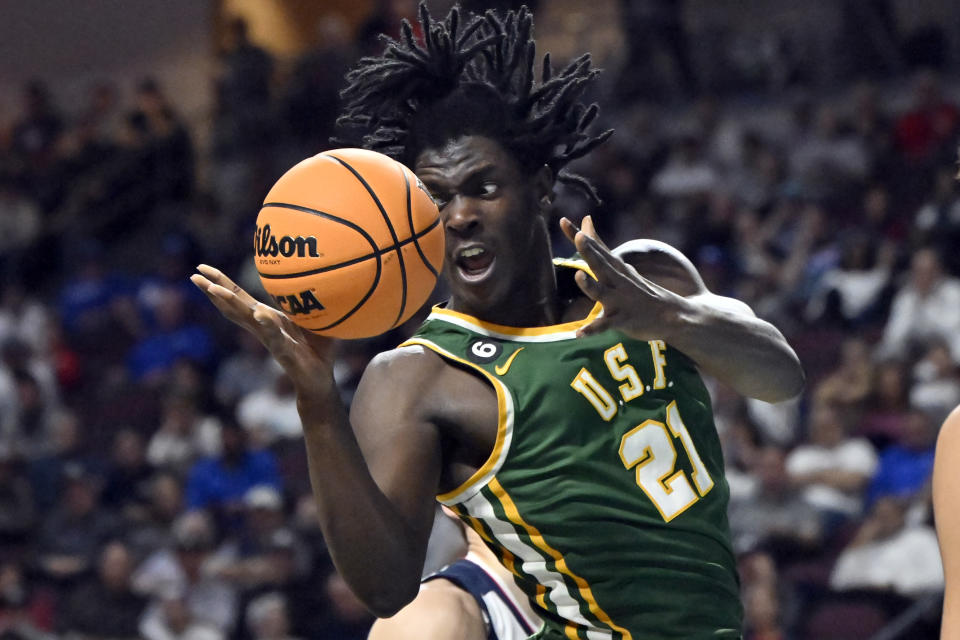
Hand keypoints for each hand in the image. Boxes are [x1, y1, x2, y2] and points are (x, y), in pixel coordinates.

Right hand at [190, 265, 335, 391]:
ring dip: (230, 303)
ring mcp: (271, 339)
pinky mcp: (285, 351)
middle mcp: (262, 328)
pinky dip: (267, 324)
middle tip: (194, 274)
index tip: (202, 268)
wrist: (318, 380)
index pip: (239, 298)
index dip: (221, 283)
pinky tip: (260, 313)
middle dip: (213, 290)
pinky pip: (275, 336)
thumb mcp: (307, 319)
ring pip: (247, 318)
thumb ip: (302, 301)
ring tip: (213, 288)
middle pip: (233, 306)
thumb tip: (308, 277)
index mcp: (266, 318)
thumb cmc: (314, 348)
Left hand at [559, 216, 686, 339]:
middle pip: (601, 263)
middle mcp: (618, 281)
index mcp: (616, 269)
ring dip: (589, 285)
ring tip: (578, 275)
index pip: (597, 248)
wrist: (673, 315)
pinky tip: (579, 333)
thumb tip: (587, 219)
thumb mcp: (621, 267)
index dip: (580, 235)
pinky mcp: (624, 320)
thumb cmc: (639, 290)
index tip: (563, 220)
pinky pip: (605, 325)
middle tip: (578, 236)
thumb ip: (600, 248)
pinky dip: (593, 329)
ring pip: (601, 292)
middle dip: (589, 251)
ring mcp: (621, 301)